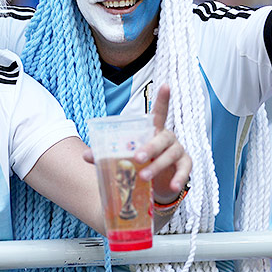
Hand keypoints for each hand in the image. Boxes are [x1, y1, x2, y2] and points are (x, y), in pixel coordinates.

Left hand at [84, 85, 192, 202]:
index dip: (163, 99)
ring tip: (144, 177)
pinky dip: (179, 178)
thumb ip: (108, 154)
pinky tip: (172, 187)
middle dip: (150, 148)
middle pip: (162, 138)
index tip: (166, 85)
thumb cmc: (141, 163)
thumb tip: (86, 155)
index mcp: (153, 130)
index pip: (160, 112)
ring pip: (171, 154)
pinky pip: (184, 170)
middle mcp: (168, 137)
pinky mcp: (185, 165)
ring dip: (158, 166)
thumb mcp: (126, 157)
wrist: (157, 184)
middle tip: (137, 159)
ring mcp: (178, 150)